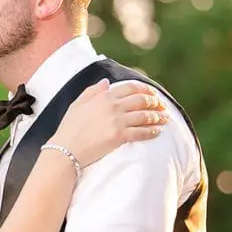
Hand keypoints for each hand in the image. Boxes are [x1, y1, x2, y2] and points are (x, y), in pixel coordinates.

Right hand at [50, 79, 168, 166]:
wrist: (66, 149)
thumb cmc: (69, 128)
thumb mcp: (77, 104)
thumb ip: (92, 91)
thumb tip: (106, 82)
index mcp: (104, 96)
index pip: (131, 88)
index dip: (145, 90)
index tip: (153, 93)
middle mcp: (113, 106)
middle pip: (142, 100)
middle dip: (155, 102)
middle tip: (162, 106)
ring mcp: (117, 121)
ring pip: (145, 116)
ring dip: (158, 117)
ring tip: (165, 119)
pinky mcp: (120, 137)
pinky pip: (141, 132)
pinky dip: (152, 131)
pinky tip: (158, 132)